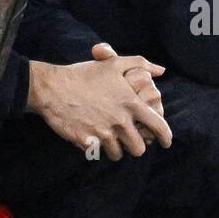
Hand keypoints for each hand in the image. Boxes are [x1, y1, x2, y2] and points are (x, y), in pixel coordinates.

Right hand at [27, 48, 171, 159]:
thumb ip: (140, 64)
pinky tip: (92, 138)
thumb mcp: (113, 64)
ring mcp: (103, 133)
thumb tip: (161, 71)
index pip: (158, 126)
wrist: (52, 88)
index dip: (166, 137)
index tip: (166, 142)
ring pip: (118, 154)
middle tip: (128, 141)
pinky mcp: (87, 143)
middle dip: (135, 146)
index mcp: (130, 103)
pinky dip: (97, 149)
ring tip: (109, 140)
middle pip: (139, 148)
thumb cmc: (83, 74)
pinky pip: (98, 154)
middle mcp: (120, 121)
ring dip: (116, 149)